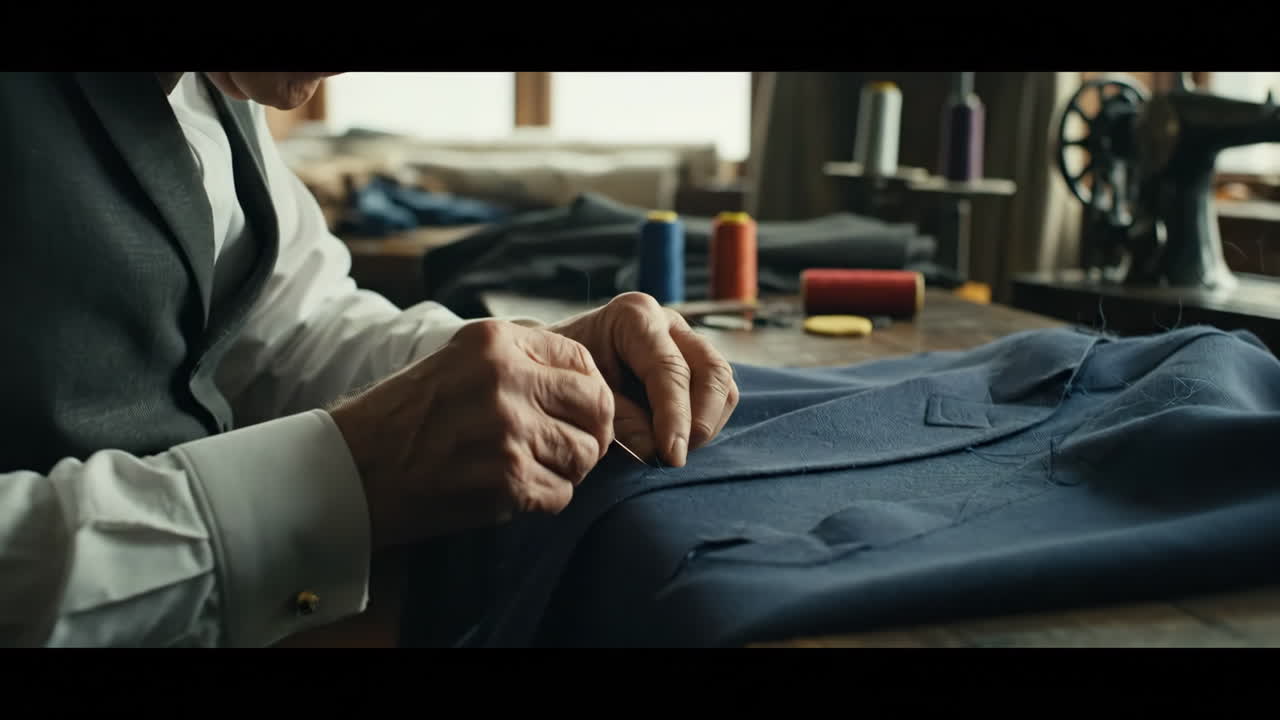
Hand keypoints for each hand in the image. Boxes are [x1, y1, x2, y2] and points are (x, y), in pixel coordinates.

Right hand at [330, 320, 614, 549]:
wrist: (353, 468)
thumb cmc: (407, 417)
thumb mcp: (459, 360)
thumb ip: (521, 360)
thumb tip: (589, 379)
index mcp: (495, 341)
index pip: (582, 361)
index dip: (589, 391)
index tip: (575, 411)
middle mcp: (505, 379)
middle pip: (596, 405)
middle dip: (591, 432)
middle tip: (571, 447)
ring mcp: (507, 430)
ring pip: (584, 453)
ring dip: (568, 469)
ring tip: (535, 469)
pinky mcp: (506, 480)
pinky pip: (561, 493)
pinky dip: (546, 498)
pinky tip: (515, 491)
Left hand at [549, 292, 738, 467]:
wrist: (557, 368)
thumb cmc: (564, 378)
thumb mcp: (580, 395)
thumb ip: (617, 419)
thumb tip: (654, 449)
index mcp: (635, 317)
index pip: (670, 370)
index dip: (675, 417)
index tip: (672, 456)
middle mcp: (668, 323)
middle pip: (712, 370)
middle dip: (702, 420)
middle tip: (677, 458)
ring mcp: (686, 340)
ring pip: (723, 383)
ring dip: (707, 423)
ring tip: (673, 450)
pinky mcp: (694, 363)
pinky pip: (719, 394)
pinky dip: (706, 421)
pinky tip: (677, 440)